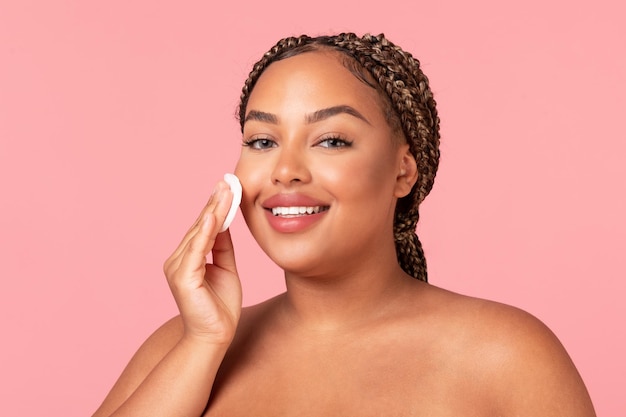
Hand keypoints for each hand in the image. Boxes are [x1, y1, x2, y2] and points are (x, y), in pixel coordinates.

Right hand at [163, 181, 241, 345]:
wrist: (216, 336)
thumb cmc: (220, 306)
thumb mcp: (226, 268)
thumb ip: (222, 246)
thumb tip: (224, 222)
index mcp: (187, 258)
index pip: (204, 227)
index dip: (216, 207)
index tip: (227, 186)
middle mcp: (178, 260)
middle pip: (200, 226)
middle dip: (215, 203)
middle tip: (227, 181)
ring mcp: (178, 268)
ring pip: (199, 234)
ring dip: (213, 211)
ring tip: (225, 191)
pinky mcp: (183, 278)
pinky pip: (196, 250)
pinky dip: (205, 232)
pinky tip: (214, 216)